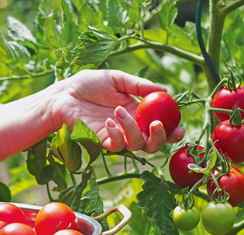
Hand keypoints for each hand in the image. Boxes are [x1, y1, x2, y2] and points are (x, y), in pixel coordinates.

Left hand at [49, 69, 184, 153]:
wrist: (64, 94)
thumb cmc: (88, 84)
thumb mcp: (117, 79)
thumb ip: (139, 86)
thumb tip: (165, 90)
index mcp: (137, 112)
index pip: (159, 126)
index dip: (172, 130)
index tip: (180, 127)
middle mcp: (130, 127)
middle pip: (152, 143)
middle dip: (160, 138)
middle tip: (157, 125)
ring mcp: (117, 136)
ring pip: (137, 145)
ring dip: (133, 129)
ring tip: (117, 111)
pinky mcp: (102, 142)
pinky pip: (117, 147)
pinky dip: (117, 136)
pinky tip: (108, 122)